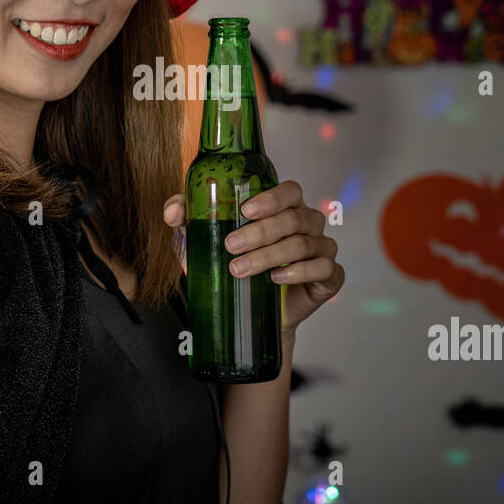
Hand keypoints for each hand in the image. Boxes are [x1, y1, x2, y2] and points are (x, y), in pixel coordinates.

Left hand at [163, 180, 343, 335]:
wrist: (252, 313)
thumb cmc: (235, 265)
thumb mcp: (206, 242)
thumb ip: (188, 219)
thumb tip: (173, 211)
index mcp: (286, 208)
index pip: (289, 191)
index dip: (272, 198)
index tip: (245, 211)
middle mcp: (308, 224)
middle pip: (294, 219)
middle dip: (261, 233)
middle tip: (230, 246)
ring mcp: (323, 249)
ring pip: (304, 244)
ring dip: (270, 255)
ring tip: (240, 269)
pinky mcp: (330, 277)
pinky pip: (324, 269)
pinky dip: (299, 272)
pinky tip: (277, 279)